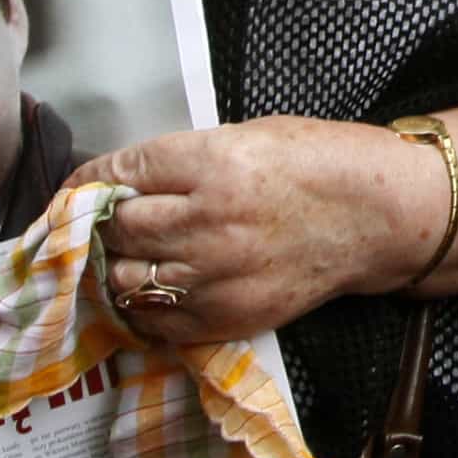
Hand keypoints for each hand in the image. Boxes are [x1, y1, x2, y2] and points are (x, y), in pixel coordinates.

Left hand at [75, 116, 431, 344]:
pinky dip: (145, 305)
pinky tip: (155, 285)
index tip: (79, 188)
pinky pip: (158, 321)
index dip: (88, 182)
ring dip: (118, 266)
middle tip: (103, 220)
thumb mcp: (248, 136)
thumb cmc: (319, 162)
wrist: (378, 216)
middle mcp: (209, 223)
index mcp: (213, 164)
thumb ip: (184, 161)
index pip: (119, 175)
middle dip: (103, 223)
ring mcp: (218, 275)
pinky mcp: (230, 316)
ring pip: (127, 280)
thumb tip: (122, 182)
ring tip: (128, 255)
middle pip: (117, 230)